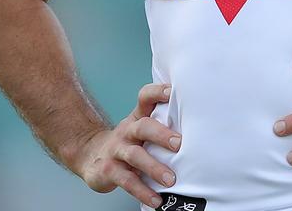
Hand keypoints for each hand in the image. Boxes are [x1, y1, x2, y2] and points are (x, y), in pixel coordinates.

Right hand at [75, 82, 180, 207]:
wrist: (89, 155)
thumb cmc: (127, 141)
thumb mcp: (140, 128)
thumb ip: (162, 124)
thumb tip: (201, 128)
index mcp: (137, 118)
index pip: (145, 98)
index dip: (157, 92)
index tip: (172, 91)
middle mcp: (127, 131)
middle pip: (143, 127)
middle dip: (161, 134)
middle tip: (179, 144)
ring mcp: (116, 150)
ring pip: (135, 156)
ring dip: (154, 168)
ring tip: (171, 180)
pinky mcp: (109, 170)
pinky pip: (127, 181)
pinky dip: (142, 191)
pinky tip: (156, 200)